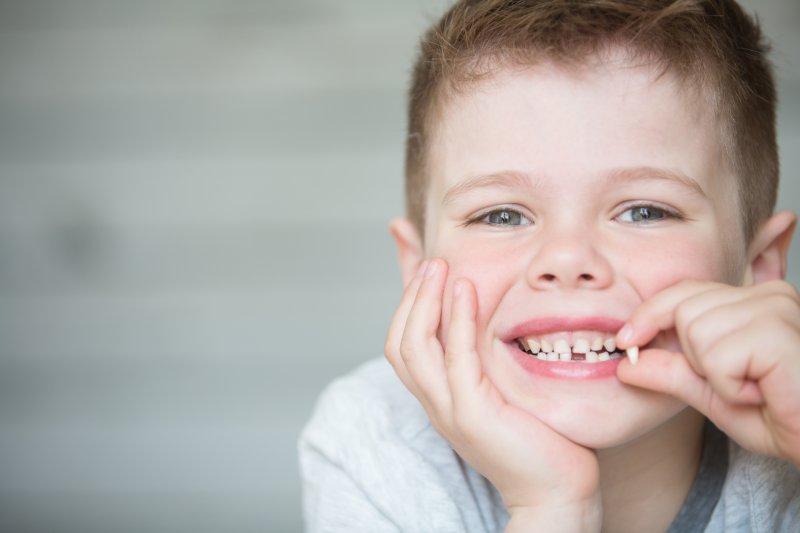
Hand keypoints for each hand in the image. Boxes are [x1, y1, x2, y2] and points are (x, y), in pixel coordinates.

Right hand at [384, 258, 601, 530]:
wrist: (558, 491)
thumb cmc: (541, 438)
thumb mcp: (506, 388)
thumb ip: (491, 357)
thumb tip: (490, 322)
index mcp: (440, 398)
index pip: (403, 345)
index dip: (408, 305)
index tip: (427, 269)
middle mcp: (436, 405)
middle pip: (399, 343)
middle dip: (411, 297)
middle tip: (432, 262)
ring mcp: (450, 411)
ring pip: (414, 349)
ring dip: (424, 302)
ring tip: (440, 268)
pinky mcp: (472, 415)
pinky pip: (455, 360)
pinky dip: (456, 321)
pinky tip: (466, 291)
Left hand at [616, 279, 799, 465]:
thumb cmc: (782, 418)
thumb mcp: (713, 395)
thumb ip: (673, 373)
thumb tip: (625, 364)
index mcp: (751, 302)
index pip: (683, 292)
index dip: (649, 315)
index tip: (625, 341)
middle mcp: (767, 295)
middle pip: (683, 311)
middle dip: (695, 357)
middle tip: (738, 382)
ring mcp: (776, 308)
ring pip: (696, 332)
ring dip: (716, 376)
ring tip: (755, 388)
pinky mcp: (777, 332)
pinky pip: (717, 356)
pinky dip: (730, 386)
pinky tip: (763, 393)